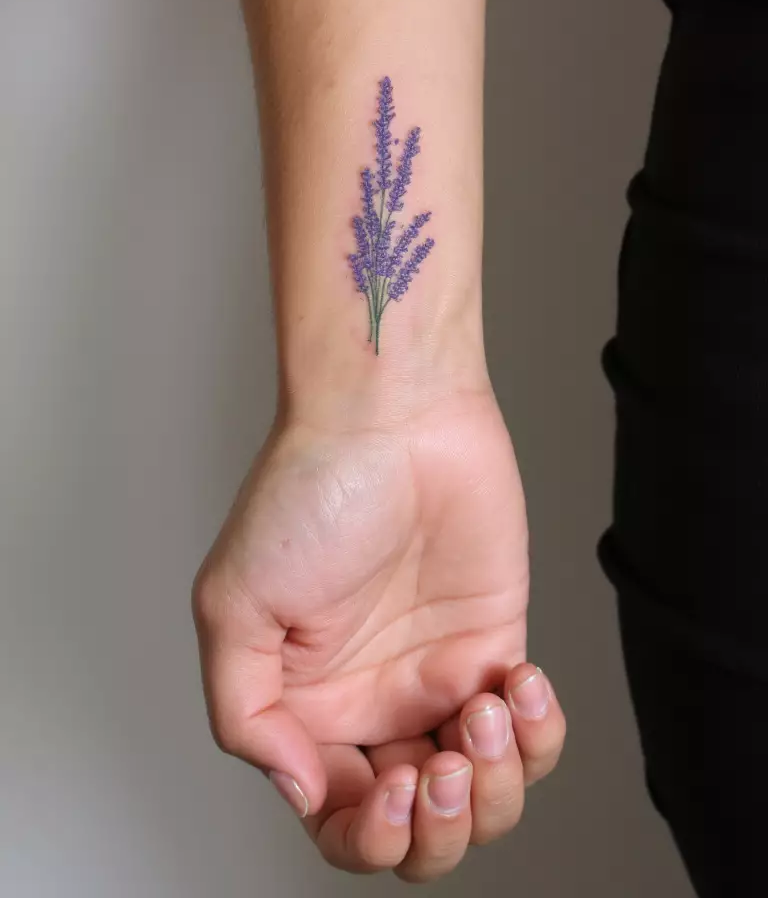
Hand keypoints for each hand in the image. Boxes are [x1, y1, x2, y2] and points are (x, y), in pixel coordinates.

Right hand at [192, 388, 564, 880]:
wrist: (394, 418)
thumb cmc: (308, 492)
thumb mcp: (234, 605)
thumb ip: (246, 715)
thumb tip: (302, 791)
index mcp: (307, 708)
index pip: (340, 822)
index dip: (370, 836)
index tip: (389, 785)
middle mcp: (373, 703)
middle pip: (417, 835)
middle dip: (438, 831)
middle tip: (443, 766)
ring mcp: (437, 678)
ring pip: (482, 802)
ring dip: (494, 788)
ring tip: (485, 708)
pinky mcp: (495, 646)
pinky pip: (531, 736)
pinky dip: (538, 737)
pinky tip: (520, 684)